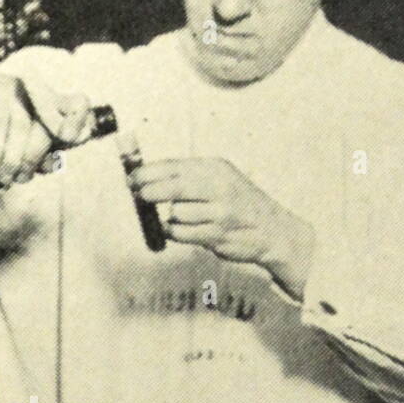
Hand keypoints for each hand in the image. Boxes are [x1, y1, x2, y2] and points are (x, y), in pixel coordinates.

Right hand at [0, 60, 91, 185]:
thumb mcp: (18, 140)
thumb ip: (38, 154)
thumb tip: (52, 165)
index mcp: (51, 103)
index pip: (79, 105)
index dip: (81, 123)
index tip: (68, 143)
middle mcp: (38, 93)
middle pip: (47, 128)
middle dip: (33, 159)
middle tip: (17, 180)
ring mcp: (17, 89)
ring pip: (22, 126)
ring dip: (12, 159)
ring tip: (3, 178)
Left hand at [129, 157, 314, 300]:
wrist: (272, 230)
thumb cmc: (238, 204)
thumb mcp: (220, 178)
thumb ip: (187, 177)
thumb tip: (146, 178)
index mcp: (216, 169)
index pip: (175, 166)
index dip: (148, 172)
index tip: (131, 178)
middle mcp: (219, 188)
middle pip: (173, 188)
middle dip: (150, 191)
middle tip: (138, 194)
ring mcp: (220, 213)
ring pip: (176, 214)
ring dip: (170, 218)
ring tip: (178, 217)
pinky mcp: (217, 236)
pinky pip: (182, 234)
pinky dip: (175, 233)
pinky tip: (180, 230)